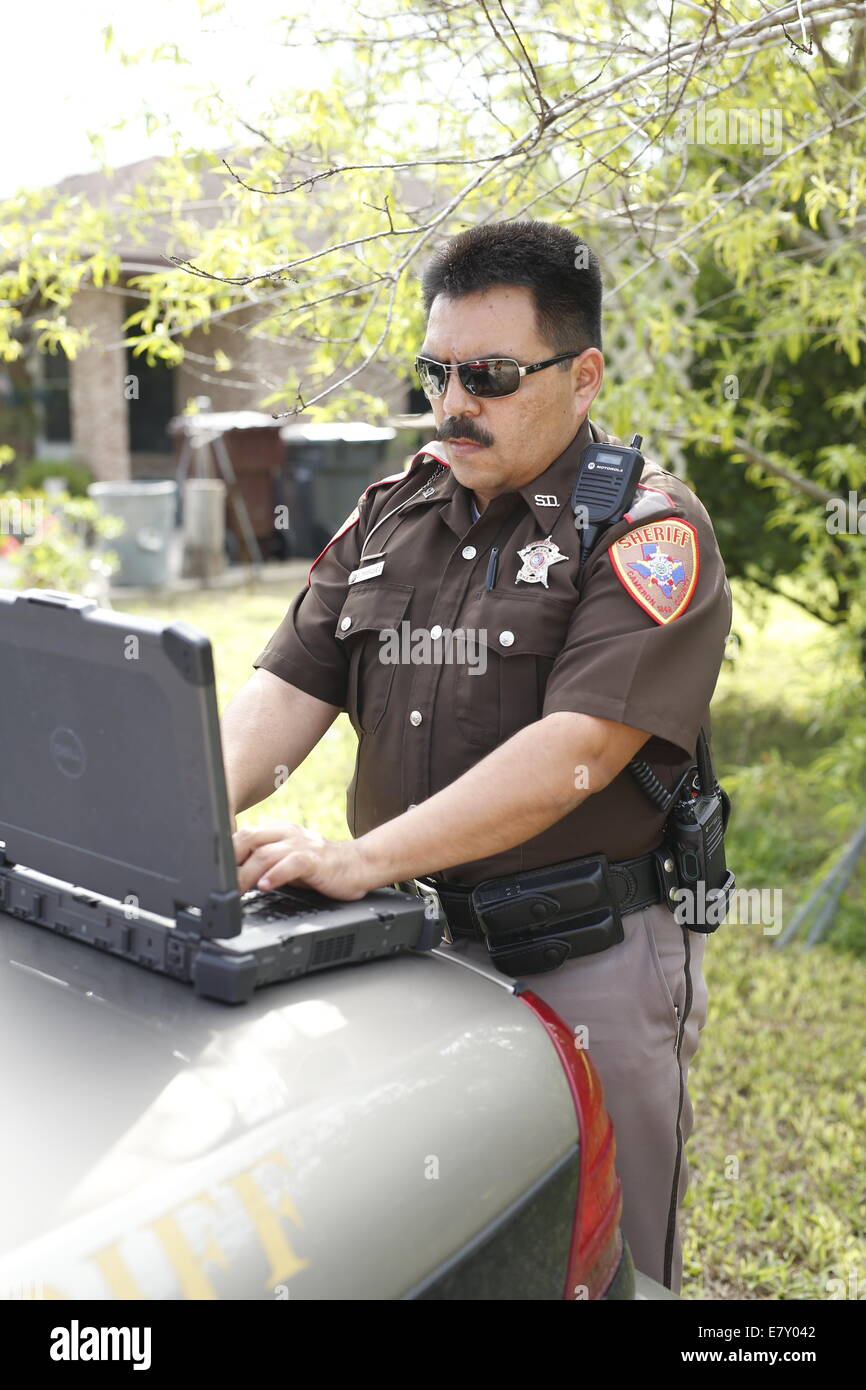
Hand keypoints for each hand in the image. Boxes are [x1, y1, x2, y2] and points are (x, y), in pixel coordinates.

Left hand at [232, 823, 374, 899]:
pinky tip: (265, 886)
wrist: (359, 865)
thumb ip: (264, 863)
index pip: (243, 835)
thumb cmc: (322, 867)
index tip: (214, 875)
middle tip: (220, 886)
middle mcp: (288, 834)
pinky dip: (275, 875)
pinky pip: (291, 864)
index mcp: (279, 831)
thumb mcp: (288, 861)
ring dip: (247, 874)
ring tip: (237, 891)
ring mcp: (302, 845)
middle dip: (230, 863)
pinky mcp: (316, 859)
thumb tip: (234, 876)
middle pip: (248, 839)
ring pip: (265, 854)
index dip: (225, 854)